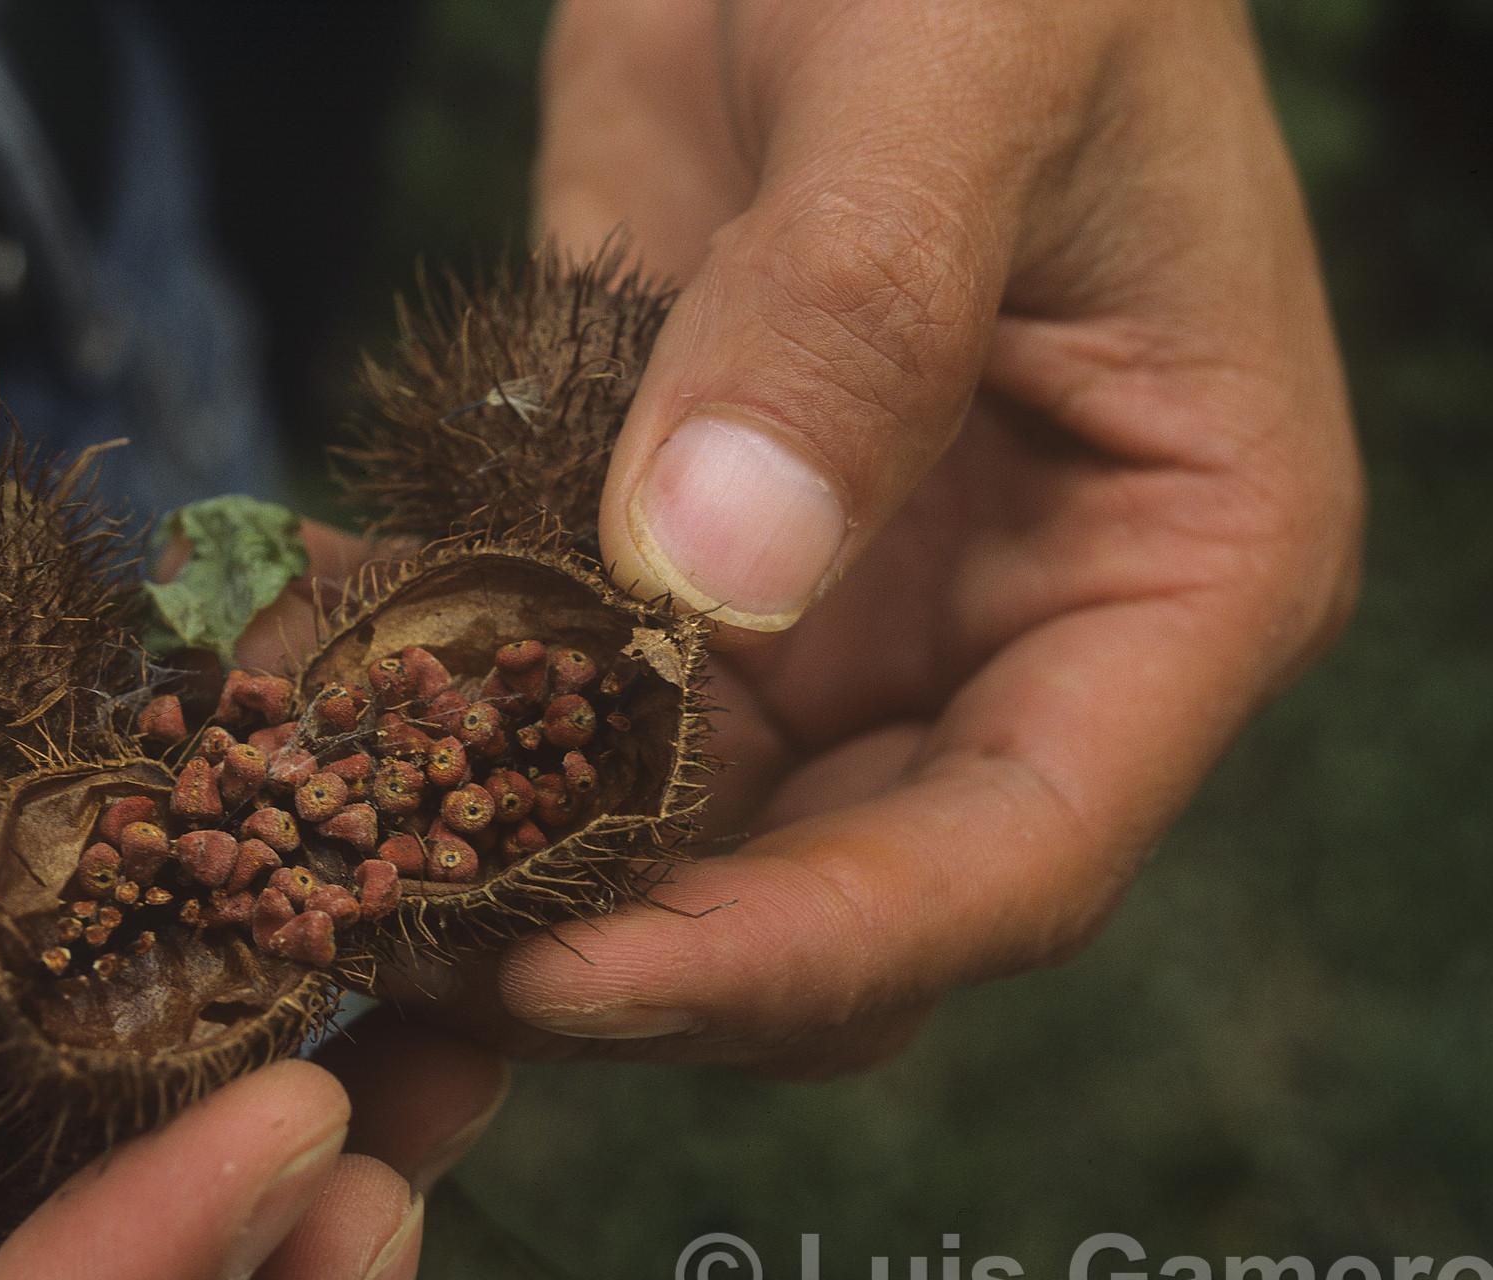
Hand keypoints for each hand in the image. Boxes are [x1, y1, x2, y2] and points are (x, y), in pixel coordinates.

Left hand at [400, 0, 1362, 1075]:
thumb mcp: (953, 72)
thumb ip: (851, 314)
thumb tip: (713, 567)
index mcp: (1171, 573)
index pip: (1013, 853)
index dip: (803, 952)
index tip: (580, 976)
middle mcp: (1014, 637)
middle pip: (840, 901)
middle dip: (634, 949)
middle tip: (403, 933)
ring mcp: (851, 619)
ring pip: (693, 839)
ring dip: (513, 857)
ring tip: (324, 838)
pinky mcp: (700, 574)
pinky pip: (581, 706)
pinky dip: (456, 722)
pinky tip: (321, 686)